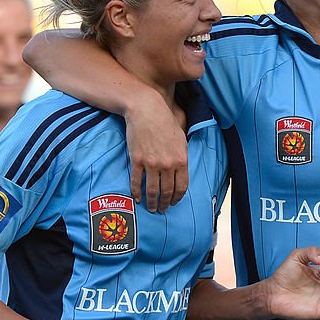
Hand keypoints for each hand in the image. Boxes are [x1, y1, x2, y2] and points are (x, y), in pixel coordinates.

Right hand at [126, 94, 187, 212]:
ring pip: (152, 190)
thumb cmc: (165, 122)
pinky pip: (137, 182)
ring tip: (151, 208)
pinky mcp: (137, 160)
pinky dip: (137, 193)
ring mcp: (151, 163)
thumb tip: (182, 171)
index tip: (174, 203)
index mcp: (181, 160)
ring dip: (152, 202)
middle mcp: (168, 164)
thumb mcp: (181, 138)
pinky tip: (137, 198)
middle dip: (165, 204)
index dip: (177, 198)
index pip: (182, 187)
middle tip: (162, 210)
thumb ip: (182, 156)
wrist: (146, 110)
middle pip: (167, 191)